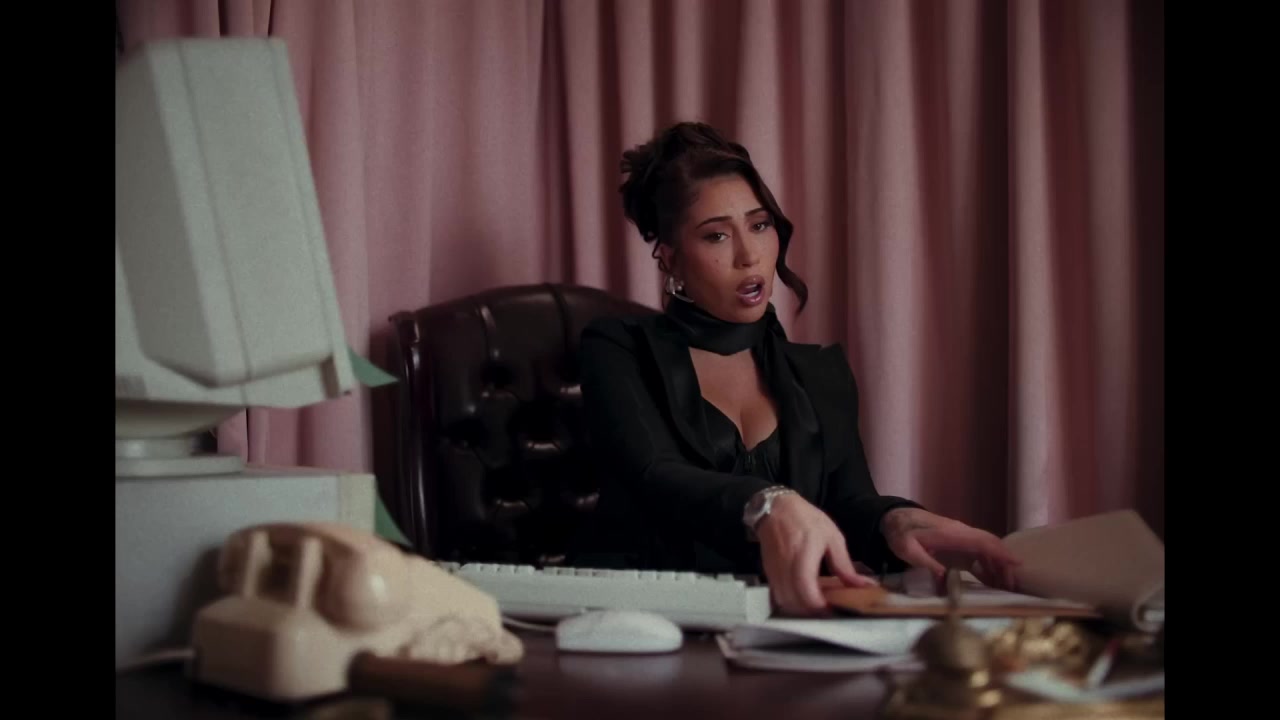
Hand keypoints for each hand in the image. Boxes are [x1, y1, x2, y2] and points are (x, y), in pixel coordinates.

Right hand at [756, 494, 877, 614]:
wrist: (775, 508)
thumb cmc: (806, 520)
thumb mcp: (832, 538)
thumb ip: (844, 565)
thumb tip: (861, 585)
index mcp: (803, 558)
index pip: (808, 593)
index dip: (822, 607)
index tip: (837, 610)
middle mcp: (785, 569)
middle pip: (796, 603)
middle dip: (813, 612)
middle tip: (830, 610)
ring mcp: (774, 573)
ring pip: (786, 603)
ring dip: (802, 609)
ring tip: (818, 604)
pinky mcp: (769, 574)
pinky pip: (779, 596)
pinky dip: (792, 602)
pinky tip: (804, 596)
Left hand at [880, 508, 1019, 589]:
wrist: (896, 518)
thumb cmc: (900, 533)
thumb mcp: (906, 550)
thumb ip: (925, 562)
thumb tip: (944, 578)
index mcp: (951, 534)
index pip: (982, 541)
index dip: (999, 552)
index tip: (1016, 564)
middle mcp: (961, 531)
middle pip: (990, 544)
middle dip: (1004, 563)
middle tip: (1014, 584)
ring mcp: (961, 535)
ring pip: (987, 547)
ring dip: (998, 564)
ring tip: (1007, 585)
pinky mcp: (959, 540)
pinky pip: (979, 550)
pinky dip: (989, 563)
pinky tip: (992, 578)